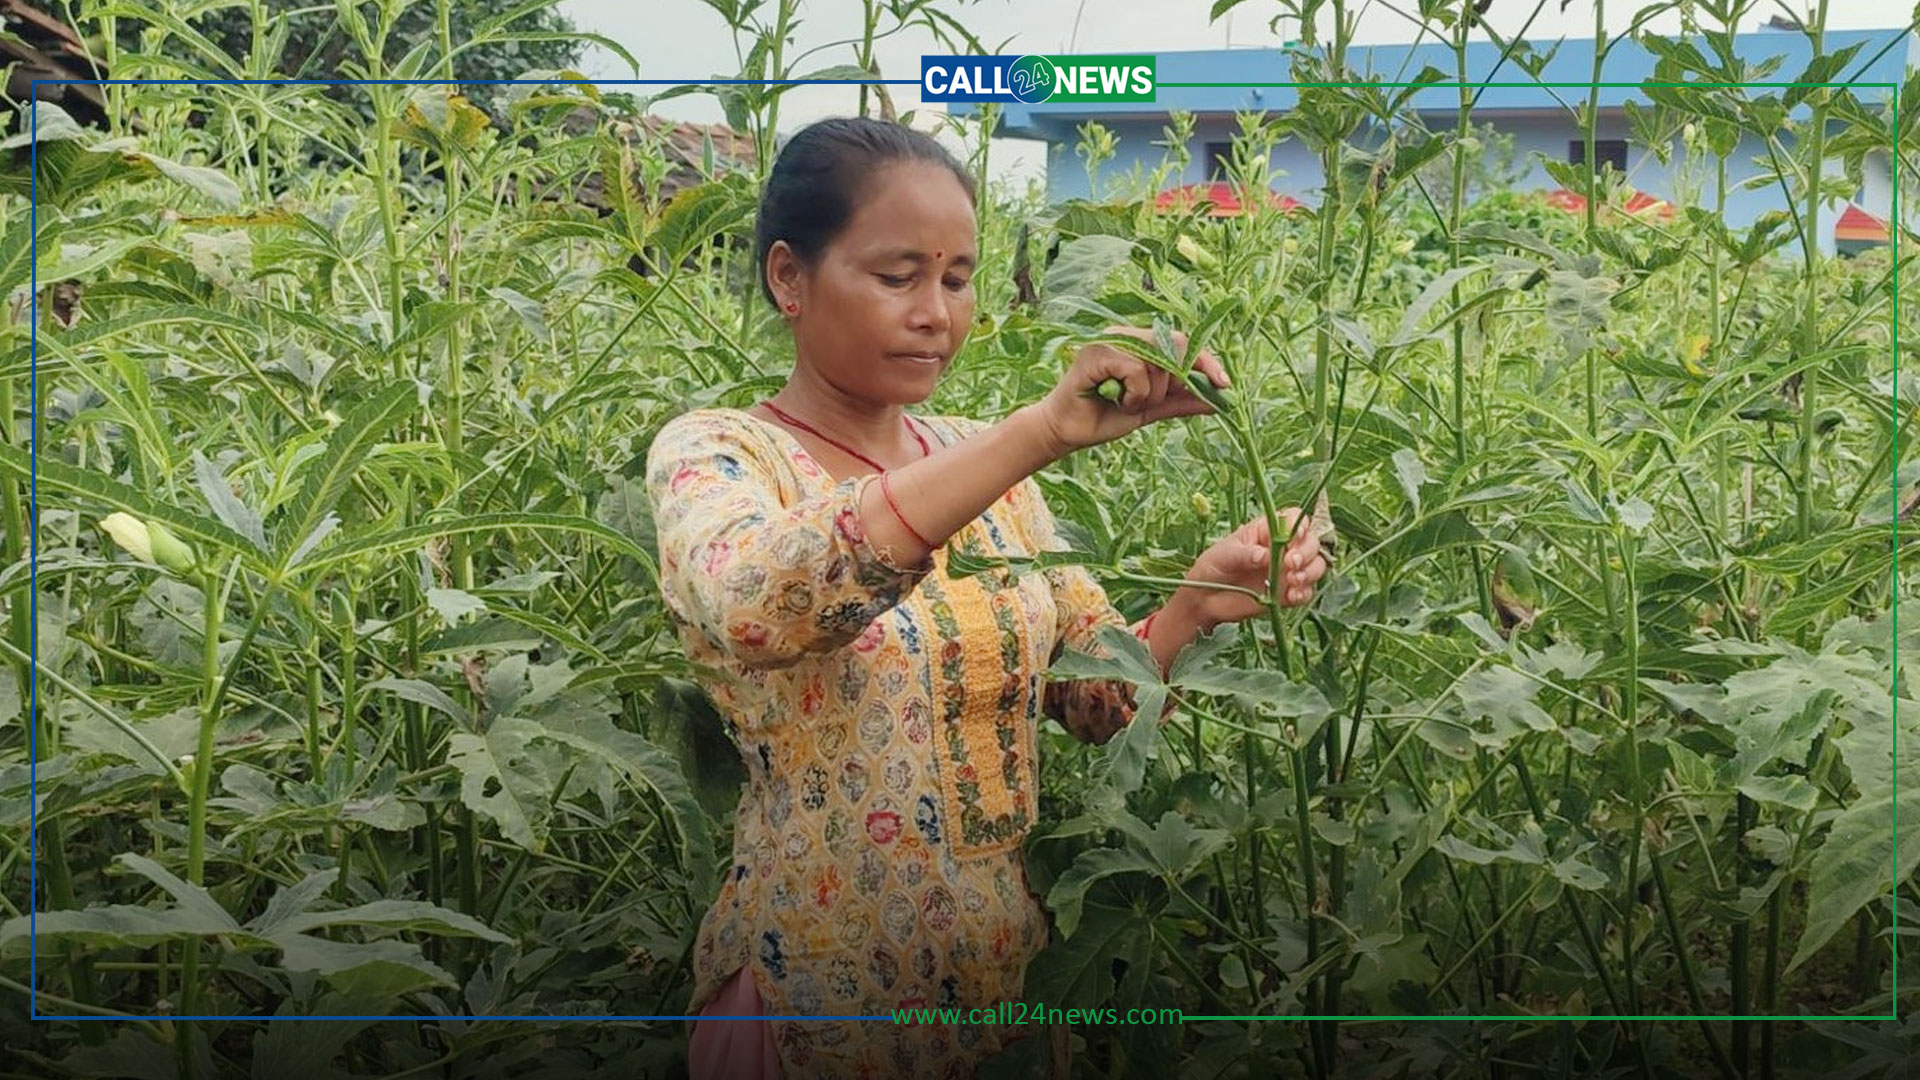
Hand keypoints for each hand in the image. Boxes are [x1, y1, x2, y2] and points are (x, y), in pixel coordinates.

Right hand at [1035, 325, 1230, 452]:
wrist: (1068, 433)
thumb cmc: (1105, 417)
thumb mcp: (1152, 410)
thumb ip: (1182, 401)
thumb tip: (1219, 400)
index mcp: (1140, 343)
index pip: (1183, 343)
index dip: (1206, 361)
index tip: (1225, 384)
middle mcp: (1126, 335)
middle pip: (1175, 346)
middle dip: (1174, 382)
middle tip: (1150, 403)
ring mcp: (1110, 340)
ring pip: (1157, 361)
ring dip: (1149, 394)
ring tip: (1126, 403)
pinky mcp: (1097, 352)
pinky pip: (1136, 370)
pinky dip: (1134, 394)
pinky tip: (1115, 400)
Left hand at [1180, 508, 1327, 626]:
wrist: (1205, 598)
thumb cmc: (1212, 567)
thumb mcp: (1224, 555)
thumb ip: (1245, 554)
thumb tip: (1264, 555)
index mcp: (1267, 531)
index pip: (1294, 519)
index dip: (1300, 524)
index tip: (1295, 536)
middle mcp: (1282, 548)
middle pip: (1311, 542)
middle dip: (1306, 552)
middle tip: (1290, 563)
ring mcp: (1287, 571)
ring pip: (1315, 566)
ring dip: (1310, 572)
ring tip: (1293, 581)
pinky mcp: (1287, 593)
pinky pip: (1306, 592)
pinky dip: (1304, 593)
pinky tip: (1292, 597)